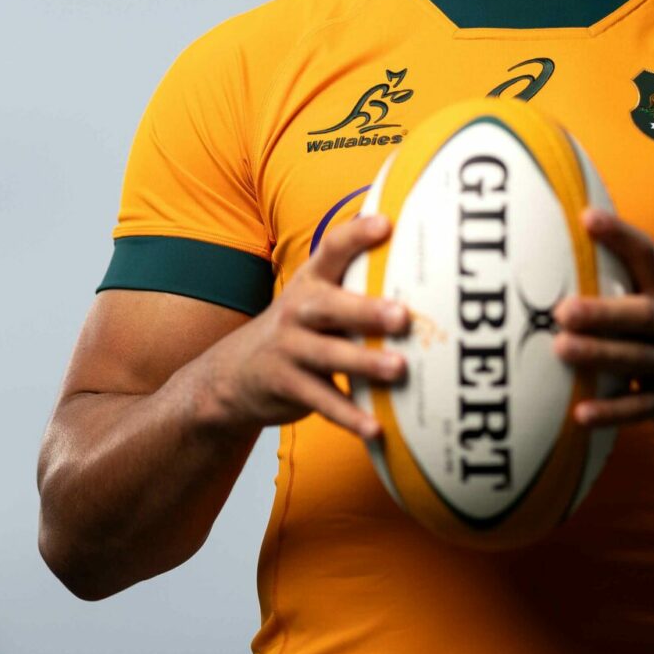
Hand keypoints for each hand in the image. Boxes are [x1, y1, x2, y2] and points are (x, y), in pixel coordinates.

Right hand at [199, 214, 408, 440]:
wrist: (232, 375)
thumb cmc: (299, 330)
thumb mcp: (316, 298)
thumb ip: (355, 282)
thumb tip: (421, 263)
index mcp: (311, 282)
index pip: (332, 249)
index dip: (357, 235)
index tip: (386, 224)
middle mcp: (298, 310)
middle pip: (331, 305)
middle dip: (366, 309)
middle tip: (402, 315)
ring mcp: (289, 349)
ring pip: (330, 355)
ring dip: (365, 362)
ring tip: (398, 368)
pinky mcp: (288, 386)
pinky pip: (323, 402)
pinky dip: (350, 416)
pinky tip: (375, 429)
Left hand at [553, 207, 653, 455]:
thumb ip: (624, 287)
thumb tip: (559, 258)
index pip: (646, 256)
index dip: (619, 235)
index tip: (586, 217)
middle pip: (642, 315)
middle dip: (603, 311)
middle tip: (562, 310)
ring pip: (637, 360)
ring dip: (599, 355)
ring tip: (560, 349)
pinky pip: (640, 408)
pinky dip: (611, 412)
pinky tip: (580, 414)